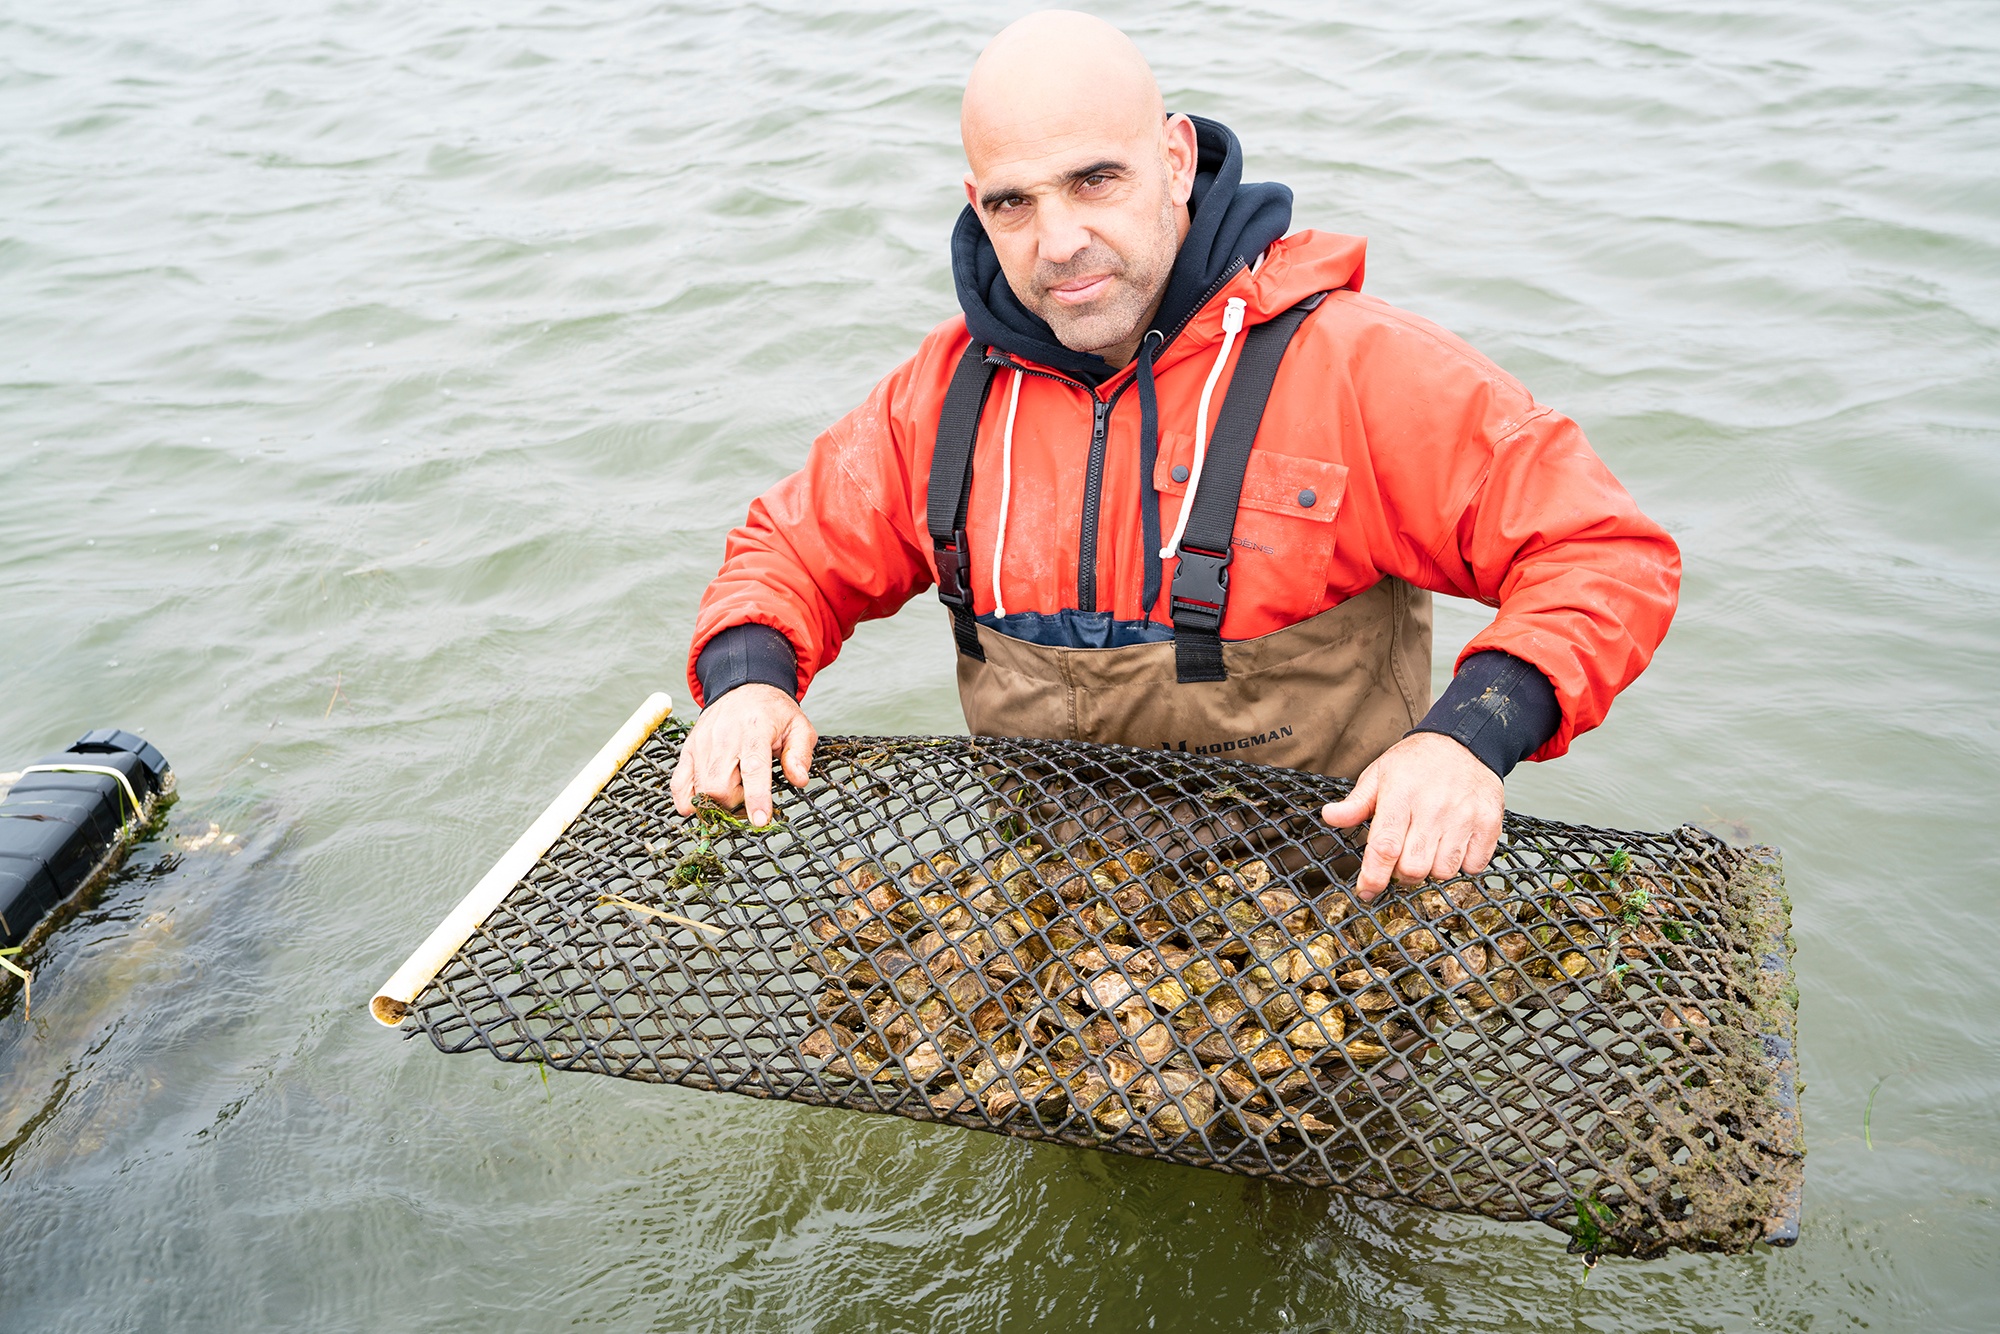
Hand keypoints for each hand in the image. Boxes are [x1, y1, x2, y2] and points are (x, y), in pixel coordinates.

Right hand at [670, 683, 816, 825]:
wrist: (743, 686)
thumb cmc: (773, 711)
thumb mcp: (799, 726)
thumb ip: (801, 754)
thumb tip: (799, 780)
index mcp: (755, 729)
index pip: (753, 768)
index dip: (755, 798)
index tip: (760, 820)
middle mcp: (724, 737)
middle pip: (719, 786)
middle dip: (735, 803)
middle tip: (748, 794)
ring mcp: (702, 743)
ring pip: (700, 789)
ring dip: (717, 801)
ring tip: (733, 789)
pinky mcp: (689, 748)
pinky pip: (679, 783)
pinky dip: (687, 800)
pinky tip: (700, 803)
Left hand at [1320, 732, 1503, 902]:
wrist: (1465, 742)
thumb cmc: (1416, 762)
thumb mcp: (1379, 774)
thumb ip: (1356, 803)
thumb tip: (1330, 817)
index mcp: (1401, 796)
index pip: (1385, 847)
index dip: (1374, 877)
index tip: (1366, 891)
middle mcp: (1434, 808)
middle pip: (1414, 868)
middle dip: (1402, 874)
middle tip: (1401, 860)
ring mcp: (1464, 817)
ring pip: (1444, 872)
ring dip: (1431, 870)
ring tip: (1427, 848)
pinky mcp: (1489, 824)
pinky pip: (1473, 866)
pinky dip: (1461, 865)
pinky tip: (1452, 845)